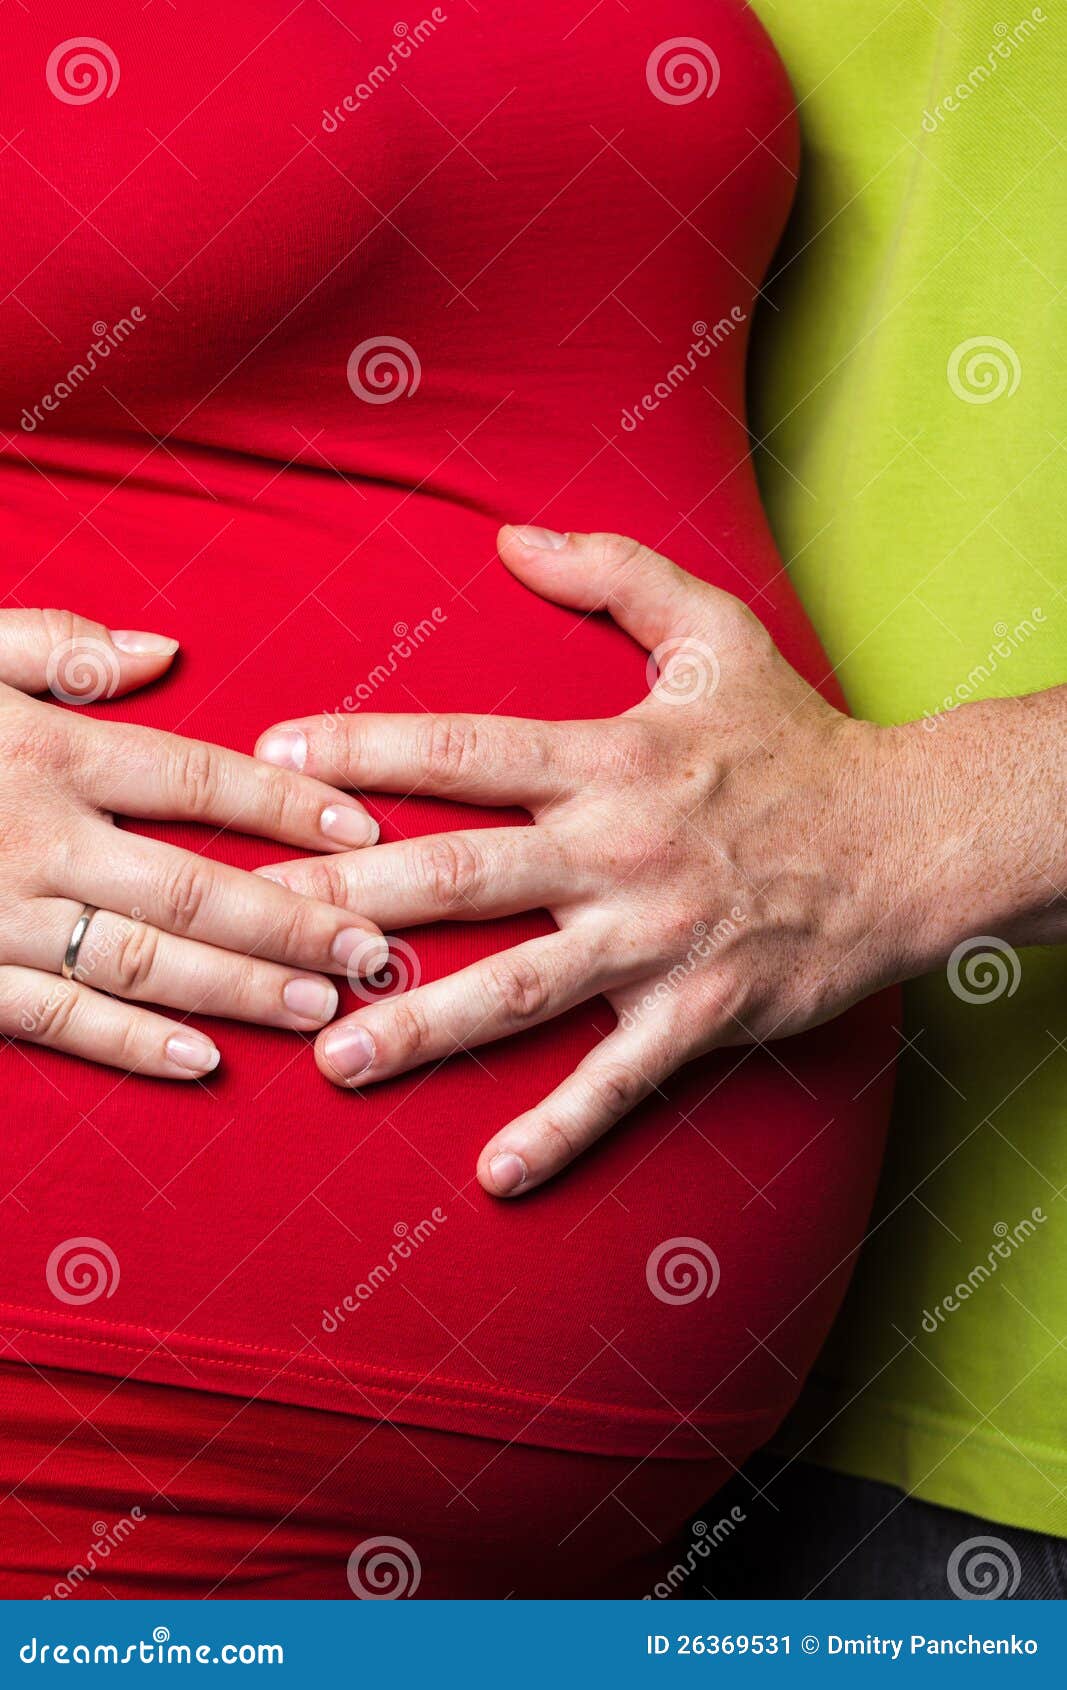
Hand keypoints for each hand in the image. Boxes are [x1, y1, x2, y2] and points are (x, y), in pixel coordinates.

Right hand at [0, 610, 386, 1077]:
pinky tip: (200, 1062)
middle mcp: (35, 836)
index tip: (365, 833)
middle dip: (295, 920)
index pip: (199, 777)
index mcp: (46, 748)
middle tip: (378, 951)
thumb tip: (163, 652)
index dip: (289, 806)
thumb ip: (51, 643)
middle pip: (194, 883)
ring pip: (141, 959)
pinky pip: (51, 1017)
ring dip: (238, 987)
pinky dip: (126, 1042)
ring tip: (323, 1005)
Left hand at [256, 527, 900, 1194]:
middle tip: (250, 924)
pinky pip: (619, 1080)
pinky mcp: (700, 1012)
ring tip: (331, 1057)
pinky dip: (562, 1128)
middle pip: (461, 875)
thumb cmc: (798, 737)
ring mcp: (657, 939)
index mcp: (609, 757)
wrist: (908, 838)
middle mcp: (619, 848)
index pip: (462, 750)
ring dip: (421, 1024)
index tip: (272, 760)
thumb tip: (510, 536)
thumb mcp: (714, 632)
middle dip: (348, 899)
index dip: (363, 752)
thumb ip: (613, 572)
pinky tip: (496, 1175)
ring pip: (519, 988)